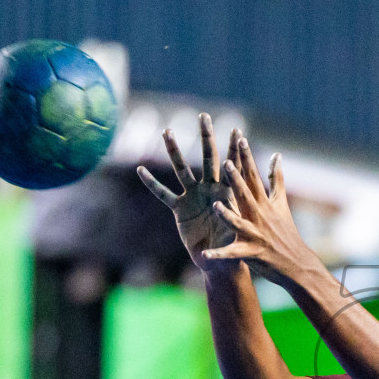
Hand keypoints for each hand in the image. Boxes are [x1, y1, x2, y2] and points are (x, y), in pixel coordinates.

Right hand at [136, 113, 238, 272]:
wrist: (219, 262)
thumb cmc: (234, 248)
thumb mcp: (236, 233)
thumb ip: (230, 219)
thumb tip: (222, 210)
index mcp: (227, 193)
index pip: (231, 166)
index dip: (234, 149)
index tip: (237, 130)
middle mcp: (210, 189)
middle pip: (208, 158)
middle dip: (206, 137)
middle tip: (204, 116)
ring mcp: (193, 197)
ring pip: (182, 169)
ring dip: (174, 151)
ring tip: (167, 131)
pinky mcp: (179, 209)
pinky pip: (163, 194)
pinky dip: (152, 184)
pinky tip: (141, 170)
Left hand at [199, 133, 322, 288]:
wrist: (296, 262)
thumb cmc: (285, 231)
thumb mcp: (281, 202)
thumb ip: (276, 178)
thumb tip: (276, 154)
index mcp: (263, 202)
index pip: (254, 176)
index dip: (247, 157)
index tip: (240, 138)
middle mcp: (259, 215)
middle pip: (246, 195)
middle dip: (237, 179)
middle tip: (227, 164)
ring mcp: (255, 234)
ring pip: (238, 222)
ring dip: (227, 215)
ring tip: (215, 206)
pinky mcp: (250, 252)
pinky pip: (231, 254)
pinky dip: (218, 255)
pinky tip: (205, 255)